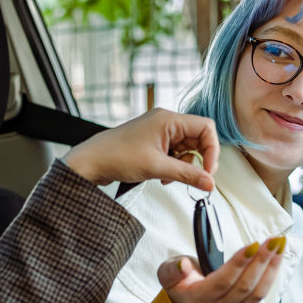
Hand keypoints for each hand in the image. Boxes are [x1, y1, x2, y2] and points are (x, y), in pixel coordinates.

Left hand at [62, 108, 218, 191]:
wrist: (91, 162)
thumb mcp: (156, 168)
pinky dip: (173, 167)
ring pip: (186, 149)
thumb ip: (187, 175)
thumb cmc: (116, 156)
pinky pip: (174, 154)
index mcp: (168, 119)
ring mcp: (159, 133)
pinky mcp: (153, 143)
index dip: (212, 150)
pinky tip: (162, 176)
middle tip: (196, 178)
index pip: (205, 128)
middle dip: (197, 161)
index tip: (208, 171)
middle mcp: (165, 122)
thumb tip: (209, 183)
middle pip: (198, 139)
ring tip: (168, 177)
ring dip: (183, 167)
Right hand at [156, 237, 285, 302]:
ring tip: (280, 245)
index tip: (253, 245)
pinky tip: (278, 256)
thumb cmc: (179, 280)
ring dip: (271, 267)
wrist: (188, 298)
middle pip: (244, 287)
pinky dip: (272, 273)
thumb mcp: (167, 272)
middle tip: (273, 241)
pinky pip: (262, 293)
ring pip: (257, 292)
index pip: (222, 282)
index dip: (239, 264)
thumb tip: (183, 266)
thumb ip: (172, 270)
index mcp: (198, 299)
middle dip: (261, 262)